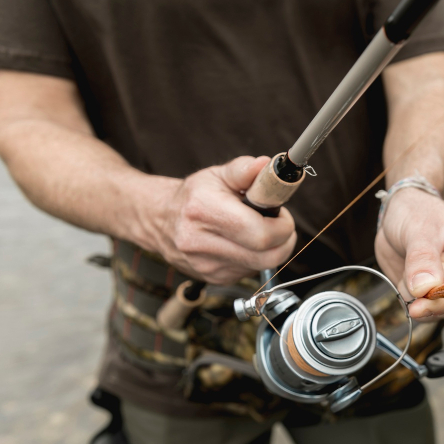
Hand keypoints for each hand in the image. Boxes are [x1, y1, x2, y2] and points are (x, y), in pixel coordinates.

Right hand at [143, 156, 296, 284]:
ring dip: (270, 249)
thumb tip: (266, 165)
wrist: (159, 220)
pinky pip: (250, 272)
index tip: (282, 214)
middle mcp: (201, 242)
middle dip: (283, 240)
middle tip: (278, 223)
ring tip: (257, 229)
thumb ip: (244, 170)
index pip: (261, 234)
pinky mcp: (212, 278)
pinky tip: (243, 243)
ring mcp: (206, 265)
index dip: (283, 226)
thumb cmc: (194, 195)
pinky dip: (255, 258)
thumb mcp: (217, 175)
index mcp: (204, 211)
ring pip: (262, 266)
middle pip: (267, 256)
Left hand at [375, 188, 443, 320]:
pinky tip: (411, 278)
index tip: (422, 294)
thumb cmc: (420, 214)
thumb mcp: (419, 229)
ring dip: (419, 295)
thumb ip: (422, 259)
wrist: (403, 218)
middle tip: (416, 266)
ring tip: (414, 266)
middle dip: (432, 293)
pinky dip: (413, 299)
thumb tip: (425, 288)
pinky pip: (430, 313)